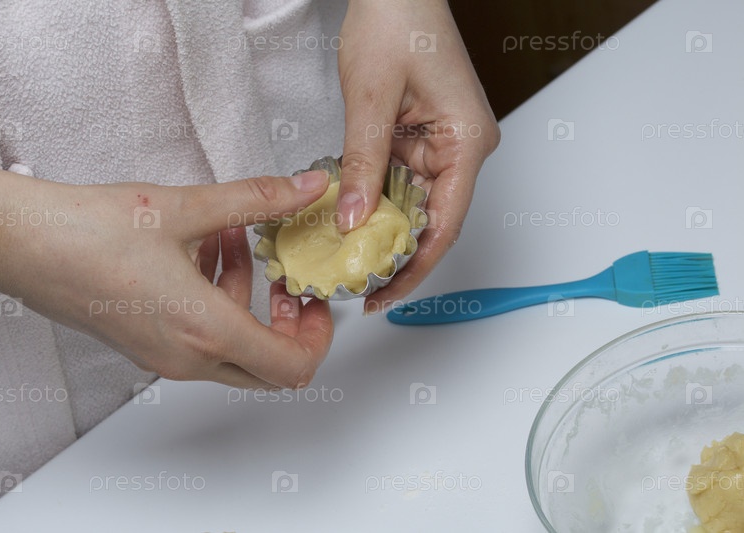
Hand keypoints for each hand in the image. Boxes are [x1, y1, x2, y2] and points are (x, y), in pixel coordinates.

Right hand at [0, 156, 332, 387]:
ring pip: (233, 346)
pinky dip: (215, 298)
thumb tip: (306, 189)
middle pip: (267, 366)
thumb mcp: (189, 208)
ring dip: (245, 296)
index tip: (314, 300)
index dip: (317, 337)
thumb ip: (258, 200)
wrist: (22, 244)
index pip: (290, 366)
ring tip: (233, 238)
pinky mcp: (147, 345)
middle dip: (287, 323)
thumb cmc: (91, 233)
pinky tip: (203, 247)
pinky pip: (201, 335)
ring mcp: (165, 357)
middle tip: (285, 278)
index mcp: (205, 331)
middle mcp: (188, 357)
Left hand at [336, 0, 500, 310]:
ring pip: (412, 204)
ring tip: (345, 259)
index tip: (382, 295)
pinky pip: (400, 181)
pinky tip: (349, 217)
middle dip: (392, 254)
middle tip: (354, 284)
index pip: (444, 225)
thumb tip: (354, 221)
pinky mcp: (422, 137)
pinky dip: (375, 199)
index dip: (413, 268)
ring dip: (380, 229)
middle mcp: (462, 149)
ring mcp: (443, 144)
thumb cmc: (396, 20)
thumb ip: (363, 164)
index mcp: (467, 142)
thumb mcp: (370, 98)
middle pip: (431, 221)